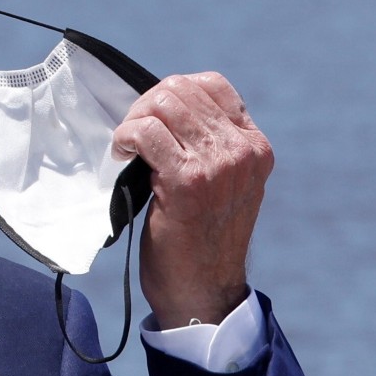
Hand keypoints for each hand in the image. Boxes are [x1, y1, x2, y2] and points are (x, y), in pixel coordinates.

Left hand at [111, 72, 273, 329]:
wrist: (203, 290)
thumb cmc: (201, 239)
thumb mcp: (222, 185)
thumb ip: (209, 147)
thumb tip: (162, 111)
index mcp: (253, 146)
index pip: (211, 85)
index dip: (172, 93)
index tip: (152, 119)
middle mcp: (241, 151)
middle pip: (181, 89)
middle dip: (145, 106)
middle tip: (131, 136)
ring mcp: (217, 164)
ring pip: (162, 105)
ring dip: (133, 121)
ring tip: (127, 147)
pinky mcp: (187, 181)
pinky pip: (146, 133)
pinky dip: (126, 137)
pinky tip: (122, 155)